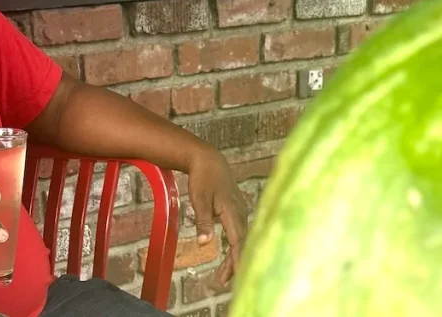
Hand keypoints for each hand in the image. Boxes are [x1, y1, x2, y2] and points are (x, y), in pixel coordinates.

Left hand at [186, 147, 248, 285]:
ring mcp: (241, 210)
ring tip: (223, 275)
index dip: (238, 260)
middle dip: (234, 264)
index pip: (238, 241)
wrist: (208, 159)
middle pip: (242, 243)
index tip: (237, 276)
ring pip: (241, 238)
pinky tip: (229, 254)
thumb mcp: (199, 199)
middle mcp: (241, 212)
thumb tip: (205, 244)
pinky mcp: (237, 209)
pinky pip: (239, 232)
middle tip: (223, 282)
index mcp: (232, 211)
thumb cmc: (203, 177)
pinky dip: (235, 245)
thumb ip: (203, 221)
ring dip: (234, 256)